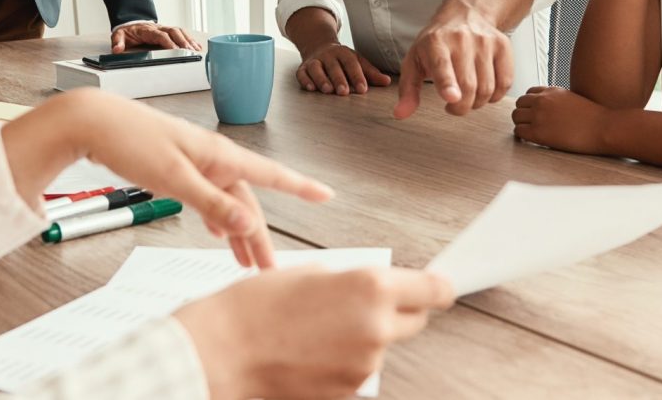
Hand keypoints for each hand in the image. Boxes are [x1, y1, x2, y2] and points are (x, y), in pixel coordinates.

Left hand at [2, 90, 331, 267]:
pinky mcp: (176, 168)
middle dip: (260, 235)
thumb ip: (212, 202)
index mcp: (220, 155)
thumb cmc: (131, 140)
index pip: (271, 174)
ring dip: (237, 232)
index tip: (326, 195)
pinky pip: (207, 197)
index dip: (301, 187)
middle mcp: (213, 157)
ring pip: (226, 202)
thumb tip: (248, 224)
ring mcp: (195, 163)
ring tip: (246, 263)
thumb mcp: (174, 177)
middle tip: (270, 270)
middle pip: (247, 201)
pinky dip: (216, 217)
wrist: (93, 122)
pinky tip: (217, 231)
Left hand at [111, 21, 202, 51]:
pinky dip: (190, 39)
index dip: (168, 42)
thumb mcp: (119, 35)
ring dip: (188, 40)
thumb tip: (117, 49)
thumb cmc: (128, 31)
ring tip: (196, 50)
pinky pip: (182, 33)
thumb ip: (118, 42)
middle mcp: (159, 28)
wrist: (131, 23)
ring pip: (180, 31)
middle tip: (190, 51)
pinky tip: (197, 46)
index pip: (160, 35)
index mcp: (148, 30)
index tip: (174, 49)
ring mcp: (165, 28)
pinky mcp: (169, 31)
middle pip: (174, 32)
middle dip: (183, 41)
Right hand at [176, 266, 454, 399]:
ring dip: (361, 340)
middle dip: (397, 311)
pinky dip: (341, 365)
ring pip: (380, 349)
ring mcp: (363, 368)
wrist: (221, 353)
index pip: (434, 290)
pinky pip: (356, 375)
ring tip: (314, 333)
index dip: (438, 287)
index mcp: (371, 289)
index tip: (440, 287)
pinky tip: (308, 355)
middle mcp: (376, 329)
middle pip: (414, 321)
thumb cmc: (255, 309)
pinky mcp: (347, 396)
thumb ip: (353, 282)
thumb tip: (375, 290)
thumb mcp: (311, 273)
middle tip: (358, 306)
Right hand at [296, 42, 391, 95]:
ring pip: (316, 68)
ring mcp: (315, 60)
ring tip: (328, 90)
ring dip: (321, 79)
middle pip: (333, 66)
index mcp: (344, 53)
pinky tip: (310, 88)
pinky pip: (302, 73)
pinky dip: (305, 80)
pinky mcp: (303, 68)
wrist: (319, 46)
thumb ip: (370, 73)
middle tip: (344, 92)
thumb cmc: (342, 60)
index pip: (352, 64)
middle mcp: (328, 55)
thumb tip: (387, 82)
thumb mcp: (357, 62)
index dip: (357, 76)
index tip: (363, 89)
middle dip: (339, 79)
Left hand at [392, 12, 514, 118]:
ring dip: (477, 103)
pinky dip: (495, 95)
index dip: (447, 84)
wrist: (465, 14)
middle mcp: (462, 39)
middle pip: (468, 86)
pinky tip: (484, 89)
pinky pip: (505, 82)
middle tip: (454, 106)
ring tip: (467, 96)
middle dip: (461, 107)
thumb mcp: (415, 61)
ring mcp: (485, 41)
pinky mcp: (503, 46)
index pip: (442, 66)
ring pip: (487, 88)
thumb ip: (408, 90)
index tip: (451, 97)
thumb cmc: (436, 43)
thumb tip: (401, 114)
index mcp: (435, 42)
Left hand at [510, 86, 612, 152]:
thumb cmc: (594, 117)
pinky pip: (519, 131)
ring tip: (529, 131)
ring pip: (516, 116)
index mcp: (552, 91)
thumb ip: (558, 100)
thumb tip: (551, 109)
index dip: (530, 104)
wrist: (603, 127)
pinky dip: (522, 135)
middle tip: (529, 123)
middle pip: (519, 103)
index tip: (534, 113)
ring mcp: (539, 115)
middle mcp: (543, 100)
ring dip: (521, 123)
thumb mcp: (573, 100)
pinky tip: (530, 139)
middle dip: (523, 113)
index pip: (529, 93)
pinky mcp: (538, 132)